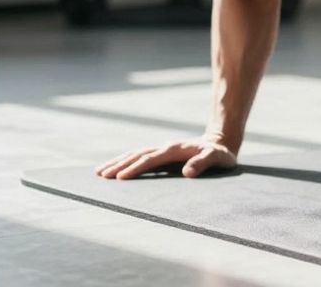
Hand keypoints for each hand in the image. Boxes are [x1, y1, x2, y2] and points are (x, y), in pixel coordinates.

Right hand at [94, 137, 237, 179]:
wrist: (221, 142)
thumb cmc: (220, 154)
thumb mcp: (217, 158)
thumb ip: (203, 163)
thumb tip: (187, 173)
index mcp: (175, 149)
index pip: (151, 159)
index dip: (136, 168)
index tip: (120, 177)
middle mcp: (166, 147)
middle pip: (138, 154)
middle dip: (119, 164)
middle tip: (101, 175)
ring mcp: (162, 149)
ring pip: (135, 154)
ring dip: (118, 161)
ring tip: (99, 171)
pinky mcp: (162, 153)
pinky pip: (140, 156)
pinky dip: (126, 161)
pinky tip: (116, 168)